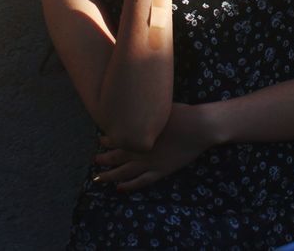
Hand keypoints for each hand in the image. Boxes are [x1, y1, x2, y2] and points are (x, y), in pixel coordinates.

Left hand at [93, 102, 214, 191]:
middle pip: (115, 157)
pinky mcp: (160, 171)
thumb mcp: (159, 107)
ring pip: (123, 172)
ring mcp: (149, 163)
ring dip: (109, 176)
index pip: (116, 139)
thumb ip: (145, 111)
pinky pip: (140, 182)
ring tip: (98, 178)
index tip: (101, 140)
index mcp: (138, 133)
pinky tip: (119, 188)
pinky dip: (129, 186)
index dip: (106, 140)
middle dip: (103, 159)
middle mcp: (139, 150)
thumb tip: (137, 105)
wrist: (198, 127)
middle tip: (95, 159)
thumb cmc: (181, 113)